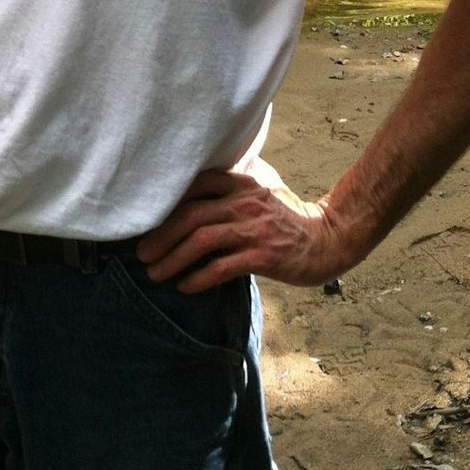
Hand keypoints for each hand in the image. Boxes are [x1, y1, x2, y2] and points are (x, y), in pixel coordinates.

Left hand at [136, 169, 351, 292]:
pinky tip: (184, 286)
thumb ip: (230, 188)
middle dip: (161, 235)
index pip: (196, 184)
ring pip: (201, 240)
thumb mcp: (259, 192)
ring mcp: (254, 229)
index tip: (147, 220)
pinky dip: (198, 277)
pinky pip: (222, 267)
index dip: (168, 202)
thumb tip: (191, 191)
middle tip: (142, 254)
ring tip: (156, 273)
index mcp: (241, 183)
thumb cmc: (286, 218)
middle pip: (190, 215)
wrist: (327, 240)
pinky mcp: (263, 256)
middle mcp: (244, 202)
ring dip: (173, 259)